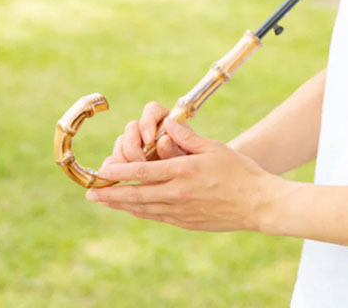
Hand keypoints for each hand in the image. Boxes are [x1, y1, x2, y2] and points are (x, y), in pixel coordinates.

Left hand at [86, 117, 283, 232]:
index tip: (103, 172)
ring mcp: (180, 211)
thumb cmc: (239, 171)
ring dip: (121, 205)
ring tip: (105, 202)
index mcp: (184, 172)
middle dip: (111, 194)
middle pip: (136, 195)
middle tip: (91, 194)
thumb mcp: (215, 148)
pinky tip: (134, 209)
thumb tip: (169, 125)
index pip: (144, 172)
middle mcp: (178, 194)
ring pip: (143, 209)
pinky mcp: (186, 222)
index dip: (120, 173)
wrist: (256, 203)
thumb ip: (189, 138)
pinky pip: (156, 217)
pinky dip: (141, 212)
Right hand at [99, 101, 188, 174]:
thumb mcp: (192, 157)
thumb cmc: (194, 166)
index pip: (151, 110)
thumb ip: (177, 149)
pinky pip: (111, 162)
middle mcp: (148, 131)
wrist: (189, 183)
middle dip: (132, 145)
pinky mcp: (125, 162)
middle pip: (131, 128)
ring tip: (127, 176)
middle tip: (139, 162)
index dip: (147, 122)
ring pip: (120, 144)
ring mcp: (135, 146)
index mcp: (166, 121)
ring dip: (120, 159)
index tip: (150, 139)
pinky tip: (112, 183)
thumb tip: (163, 140)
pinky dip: (110, 171)